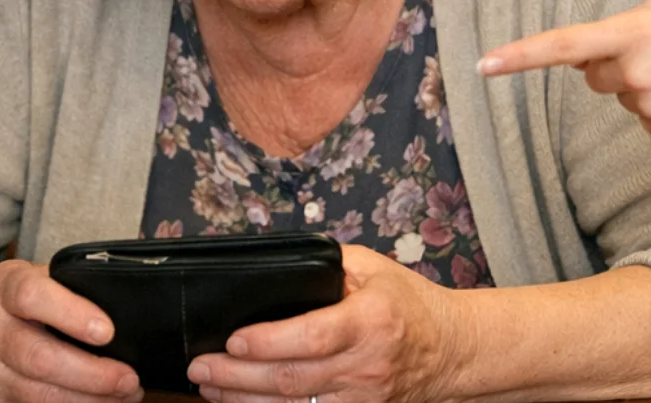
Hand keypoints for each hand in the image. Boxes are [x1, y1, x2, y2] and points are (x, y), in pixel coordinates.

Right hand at [0, 260, 142, 402]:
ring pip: (39, 396)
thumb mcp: (32, 280)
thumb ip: (69, 288)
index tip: (107, 331)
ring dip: (89, 400)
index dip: (72, 314)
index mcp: (3, 289)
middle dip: (92, 374)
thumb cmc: (11, 307)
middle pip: (40, 358)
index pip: (32, 297)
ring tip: (124, 396)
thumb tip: (125, 310)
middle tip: (128, 379)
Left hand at [188, 245, 461, 402]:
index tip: (233, 340)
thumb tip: (272, 264)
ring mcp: (362, 398)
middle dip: (238, 377)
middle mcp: (367, 364)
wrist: (450, 349)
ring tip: (210, 389)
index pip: (313, 337)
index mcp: (371, 320)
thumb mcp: (372, 267)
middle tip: (200, 367)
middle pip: (293, 379)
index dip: (269, 342)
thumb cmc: (407, 302)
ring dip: (245, 402)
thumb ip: (325, 263)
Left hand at [477, 0, 650, 144]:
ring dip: (645, 87)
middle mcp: (635, 72)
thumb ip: (625, 23)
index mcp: (634, 31)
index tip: (482, 65)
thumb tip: (593, 51)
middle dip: (616, 65)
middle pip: (593, 76)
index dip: (519, 56)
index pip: (562, 44)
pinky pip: (647, 122)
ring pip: (623, 100)